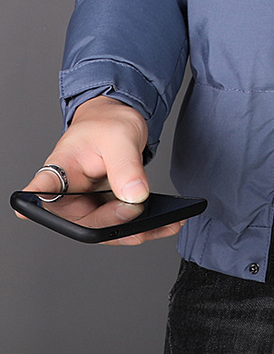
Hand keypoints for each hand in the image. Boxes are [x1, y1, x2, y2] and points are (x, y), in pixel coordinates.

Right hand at [17, 95, 185, 246]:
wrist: (117, 122)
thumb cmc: (106, 124)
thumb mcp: (119, 136)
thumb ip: (125, 166)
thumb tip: (135, 196)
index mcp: (58, 173)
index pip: (40, 191)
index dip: (33, 204)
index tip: (24, 209)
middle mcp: (67, 196)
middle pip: (83, 222)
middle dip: (114, 222)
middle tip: (139, 210)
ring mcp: (87, 206)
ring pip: (107, 230)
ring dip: (138, 230)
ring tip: (168, 222)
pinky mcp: (107, 210)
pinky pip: (124, 225)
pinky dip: (148, 226)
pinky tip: (169, 223)